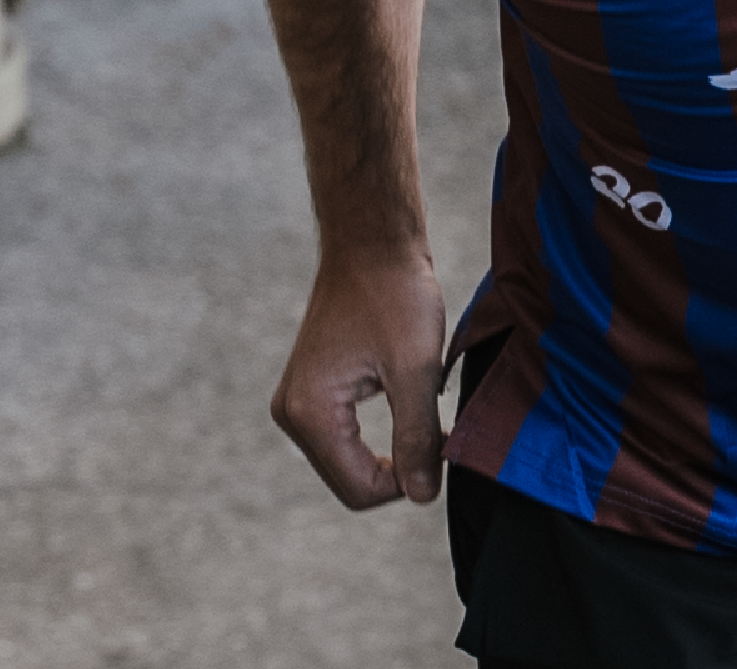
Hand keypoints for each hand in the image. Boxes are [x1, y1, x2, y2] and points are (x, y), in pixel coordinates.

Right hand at [271, 247, 447, 508]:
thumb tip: (423, 496)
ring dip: (392, 446)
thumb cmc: (395, 293)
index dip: (408, 481)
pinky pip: (347, 433)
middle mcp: (292, 413)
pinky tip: (408, 399)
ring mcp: (299, 400)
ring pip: (350, 457)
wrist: (374, 241)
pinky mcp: (314, 387)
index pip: (359, 489)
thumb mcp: (416, 367)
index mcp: (310, 413)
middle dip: (399, 466)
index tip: (445, 446)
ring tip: (428, 411)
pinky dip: (381, 428)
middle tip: (441, 431)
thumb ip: (417, 435)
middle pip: (350, 478)